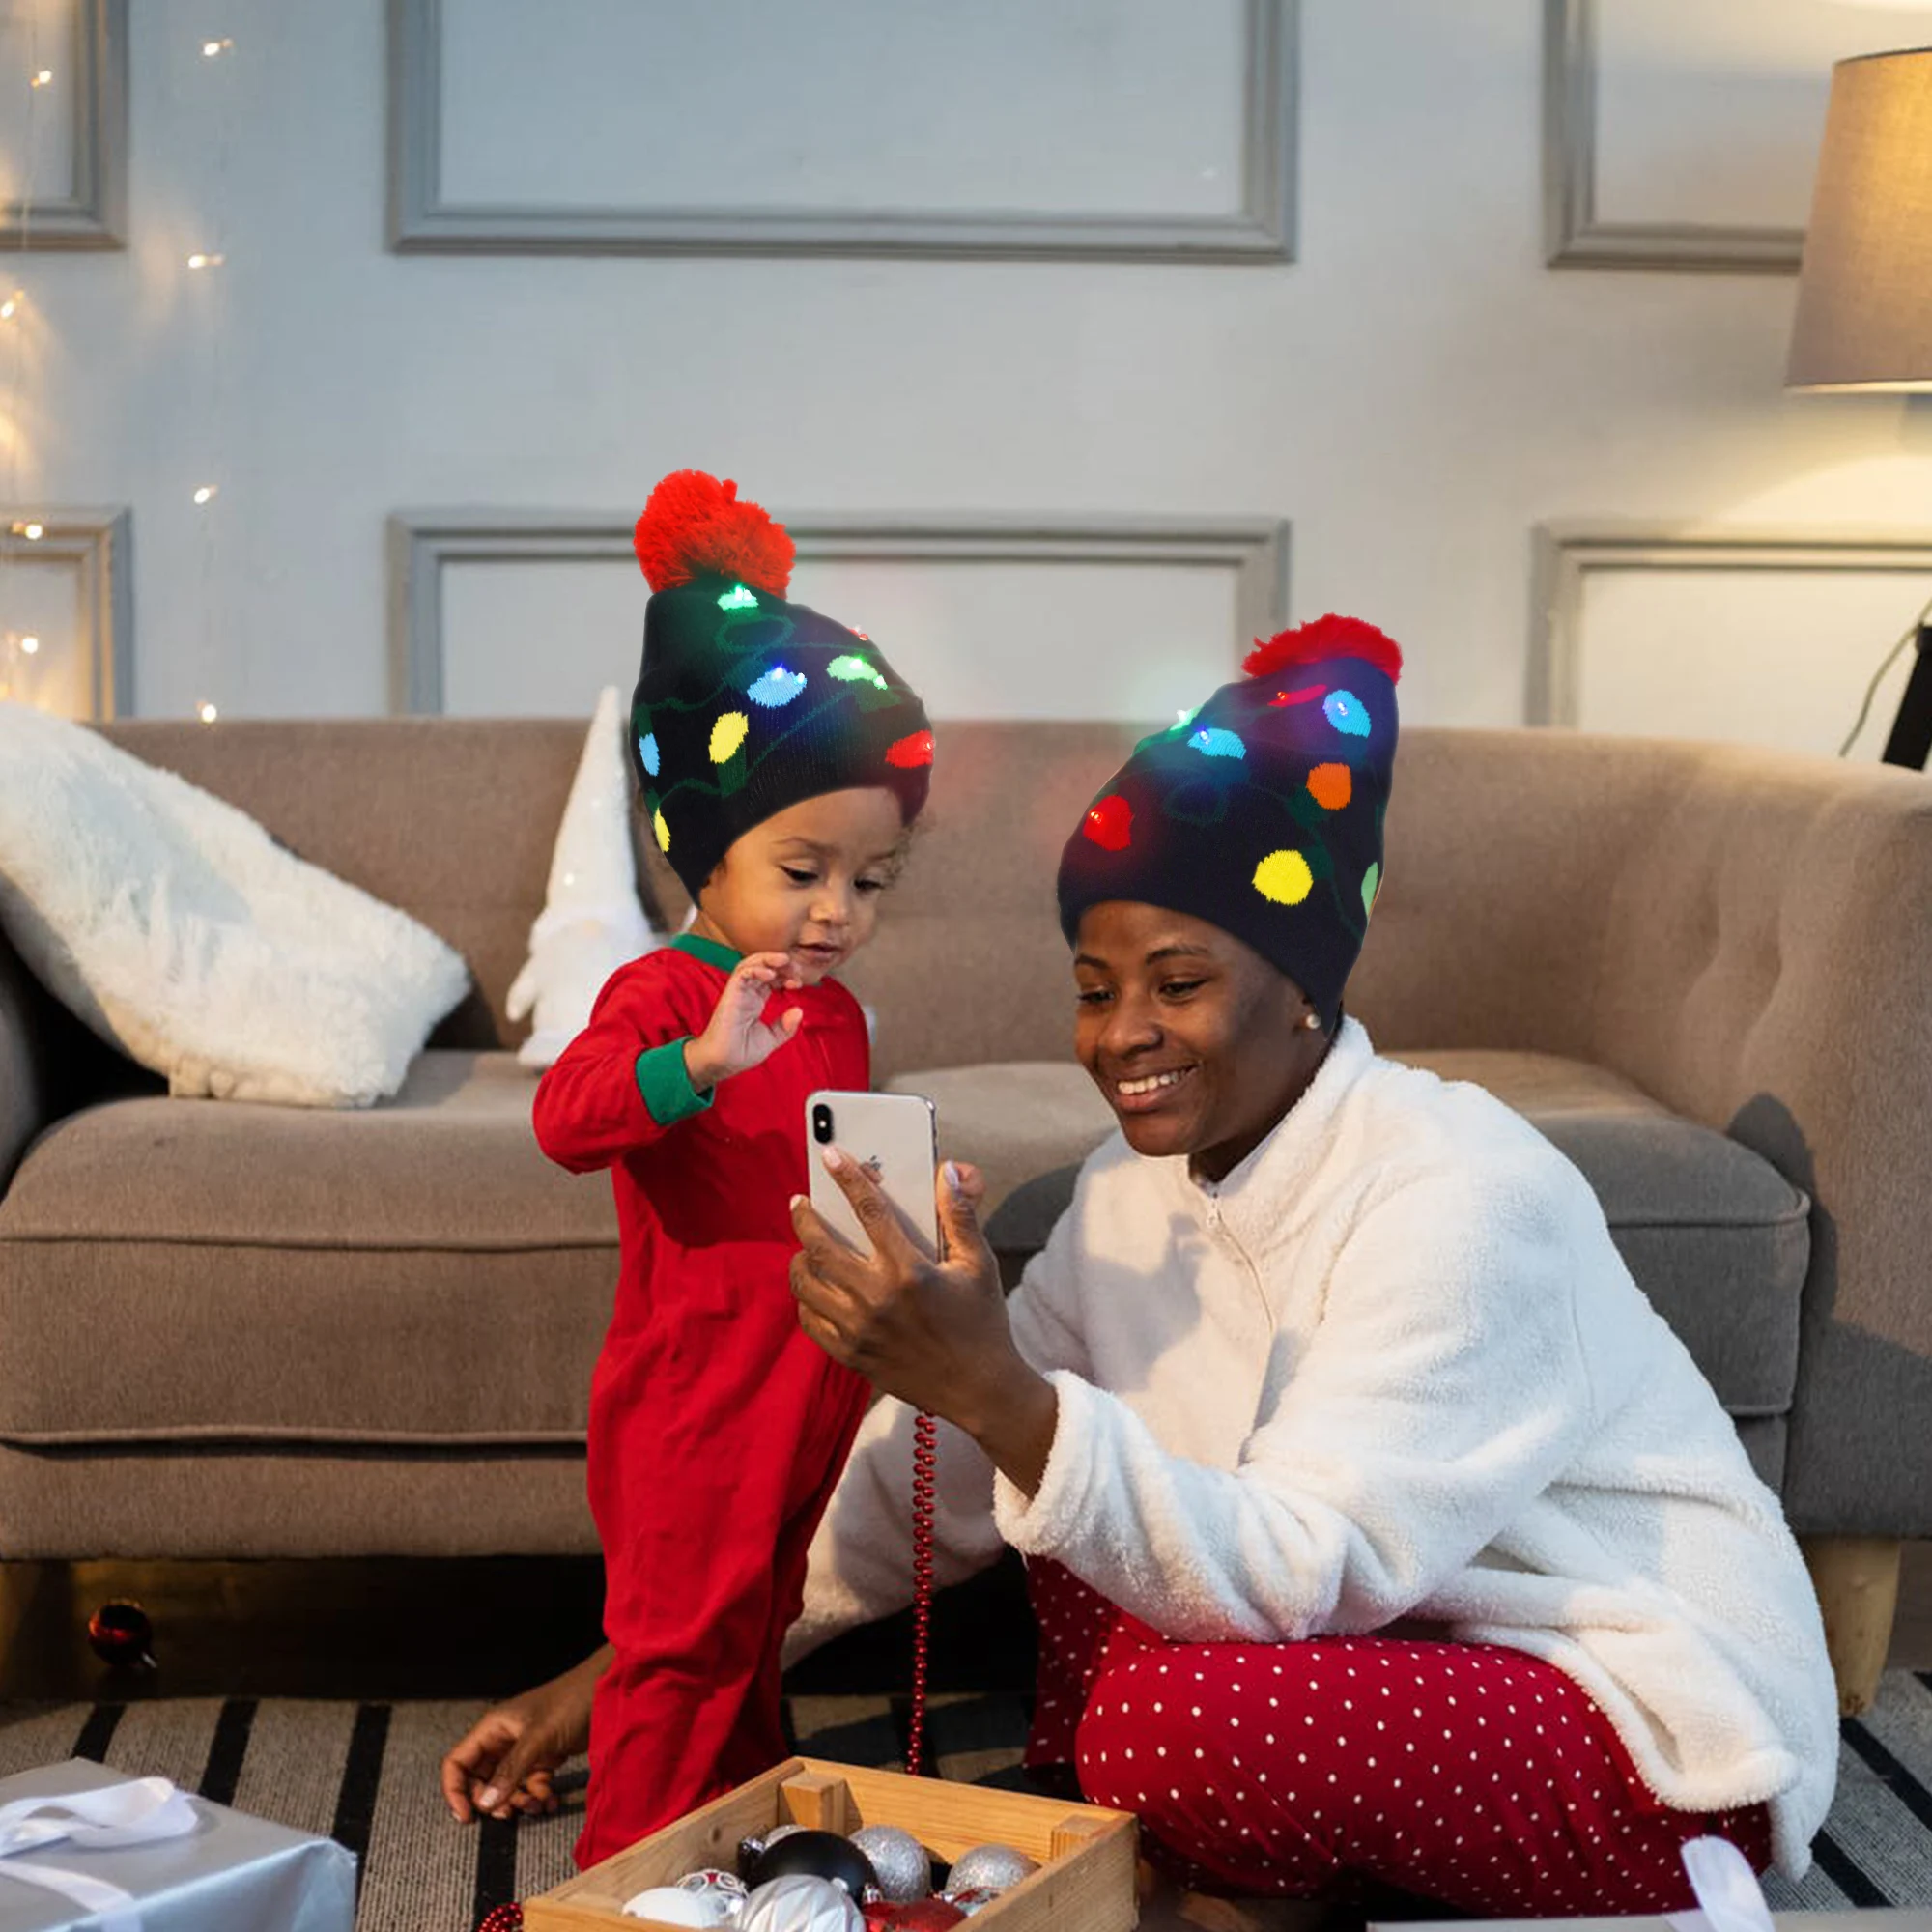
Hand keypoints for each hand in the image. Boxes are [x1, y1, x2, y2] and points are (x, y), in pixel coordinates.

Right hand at [439, 1644, 605, 1822]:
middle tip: (509, 1813)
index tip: (468, 1818)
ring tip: (538, 1805)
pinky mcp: (544, 1757)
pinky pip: (531, 1785)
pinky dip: (538, 1796)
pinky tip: (552, 1801)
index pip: (457, 1763)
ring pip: (507, 1786)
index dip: (455, 1792)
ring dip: (519, 1802)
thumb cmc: (571, 1702)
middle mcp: (504, 1739)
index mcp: (492, 1728)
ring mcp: (524, 1749)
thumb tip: (485, 1804)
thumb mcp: (539, 1737)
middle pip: (480, 1780)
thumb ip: (511, 1770)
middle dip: (493, 1801)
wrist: (609, 1691)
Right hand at [685, 952, 803, 1090]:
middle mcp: (747, 993)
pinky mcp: (730, 994)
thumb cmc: (741, 1052)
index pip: (771, 979)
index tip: (798, 983)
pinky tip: (770, 974)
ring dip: (769, 959)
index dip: (786, 976)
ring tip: (785, 960)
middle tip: (796, 969)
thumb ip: (785, 1027)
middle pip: (763, 967)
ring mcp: (738, 992)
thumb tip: (799, 1011)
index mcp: (755, 1001)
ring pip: (751, 964)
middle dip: (781, 964)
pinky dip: (756, 969)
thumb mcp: (771, 1039)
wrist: (724, 1062)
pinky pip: (741, 973)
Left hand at [789, 1156, 1058, 1493]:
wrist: (979, 1390)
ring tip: (804, 1245)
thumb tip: (948, 1171)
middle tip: (800, 1201)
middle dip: (805, 1217)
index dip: (848, 1177)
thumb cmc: (982, 1321)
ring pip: (806, 1283)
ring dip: (799, 1257)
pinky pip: (810, 1320)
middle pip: (821, 1245)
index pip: (869, 1211)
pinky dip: (806, 1298)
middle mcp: (876, 1299)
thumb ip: (960, 1215)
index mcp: (909, 1271)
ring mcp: (858, 1330)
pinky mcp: (850, 1355)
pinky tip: (813, 1286)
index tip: (831, 1154)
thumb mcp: (978, 1264)